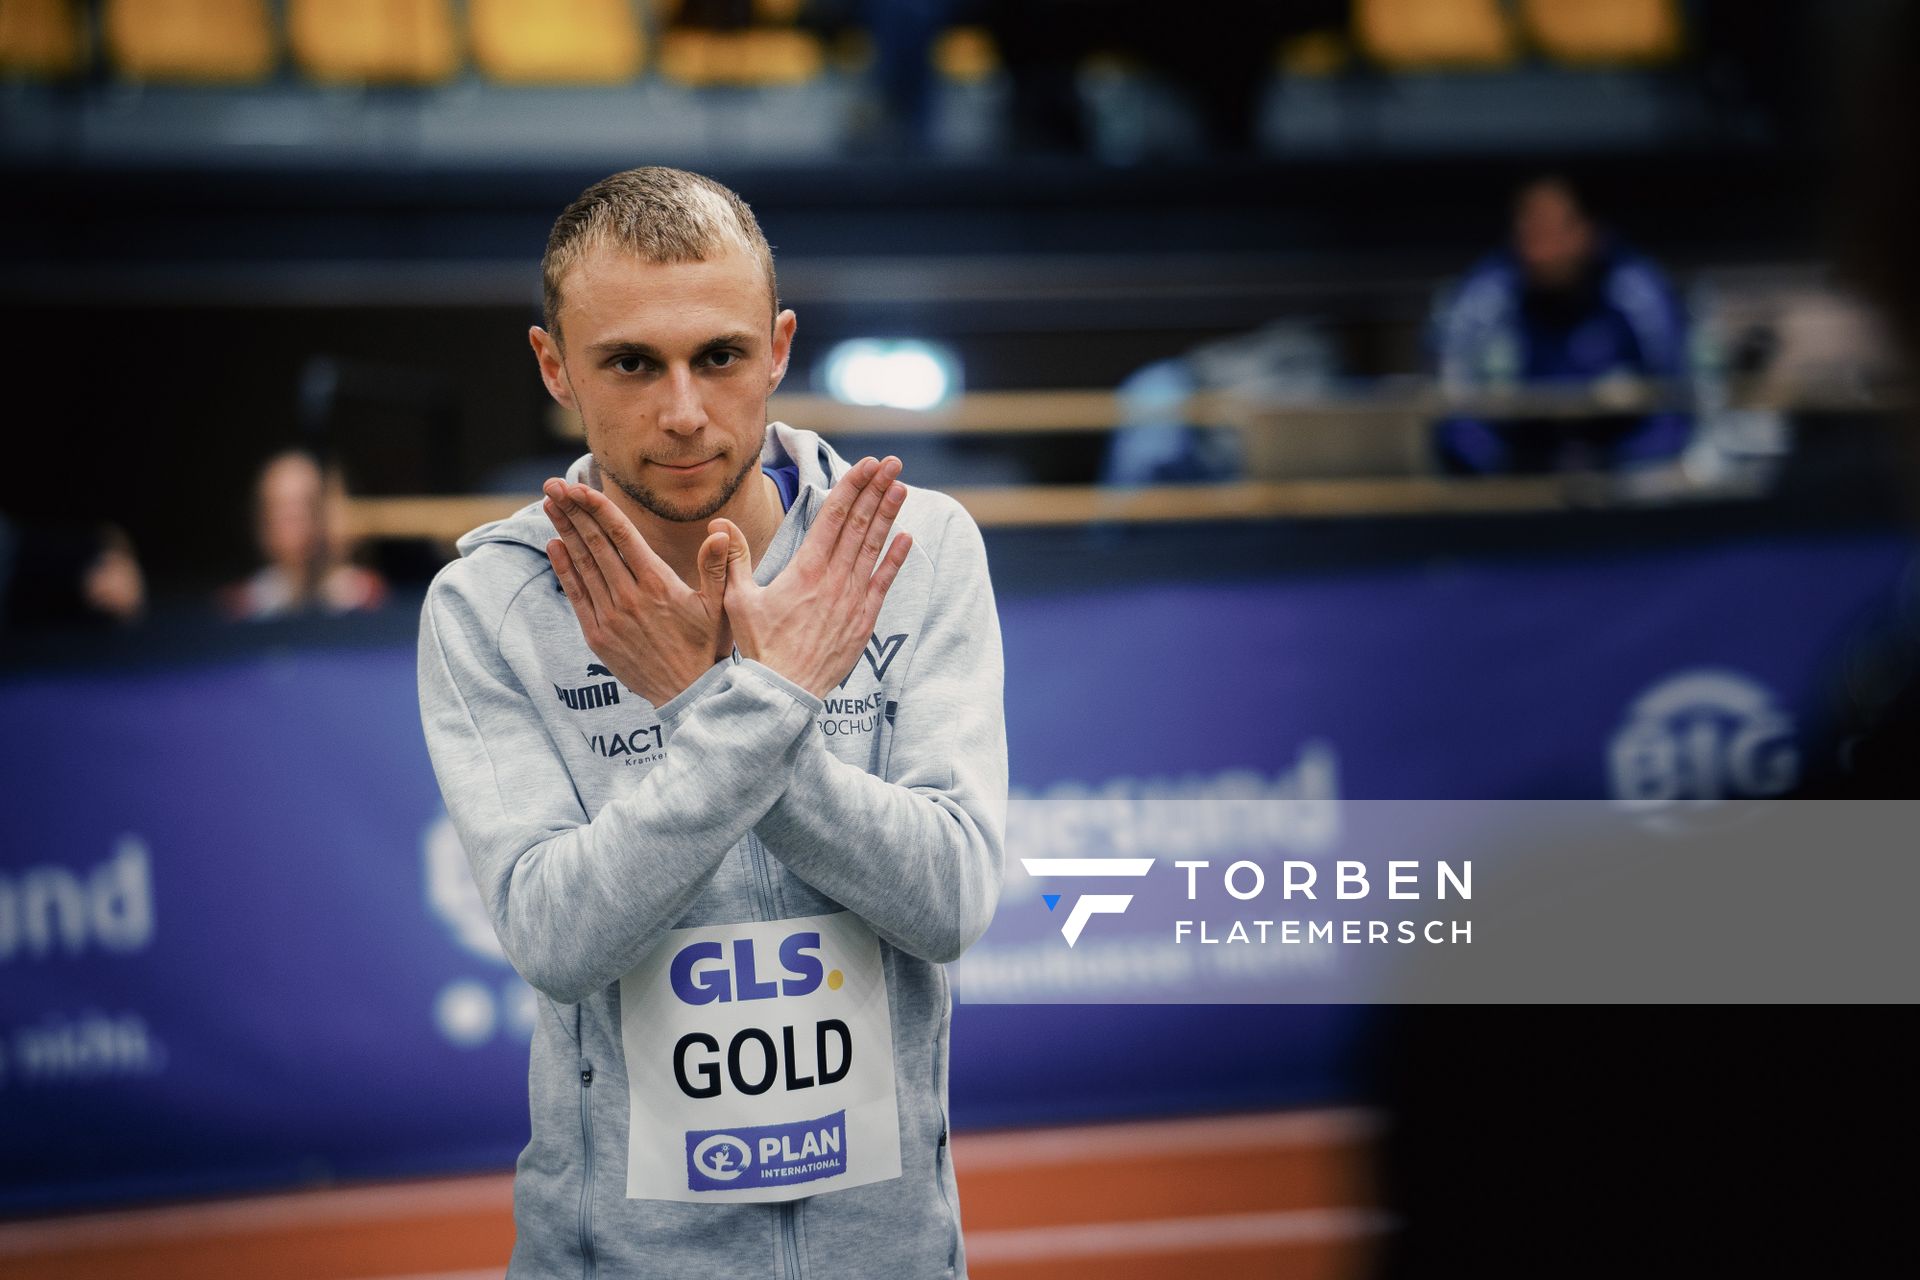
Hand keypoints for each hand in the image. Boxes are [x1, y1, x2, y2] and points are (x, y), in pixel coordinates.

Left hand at [543, 479, 731, 705]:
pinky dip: (563, 568)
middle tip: (554, 484)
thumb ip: (718, 566)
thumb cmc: (707, 647)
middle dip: (573, 511)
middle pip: (595, 544)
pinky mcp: (598, 636)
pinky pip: (576, 595)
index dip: (599, 508)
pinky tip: (554, 545)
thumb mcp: (721, 606)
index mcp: (658, 584)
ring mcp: (610, 617)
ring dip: (564, 532)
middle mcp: (629, 597)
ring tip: (550, 505)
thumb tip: (721, 530)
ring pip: (582, 565)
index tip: (579, 487)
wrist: (688, 695)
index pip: (622, 536)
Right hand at [712, 456, 911, 697]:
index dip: (851, 487)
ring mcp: (852, 599)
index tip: (866, 465)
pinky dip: (896, 559)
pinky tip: (907, 537)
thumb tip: (720, 524)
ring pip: (874, 547)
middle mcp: (833, 579)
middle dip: (875, 490)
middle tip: (890, 463)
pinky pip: (884, 583)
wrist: (785, 692)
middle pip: (859, 524)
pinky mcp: (864, 620)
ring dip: (889, 515)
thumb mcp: (737, 600)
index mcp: (805, 569)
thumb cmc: (759, 647)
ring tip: (901, 487)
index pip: (833, 517)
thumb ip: (733, 559)